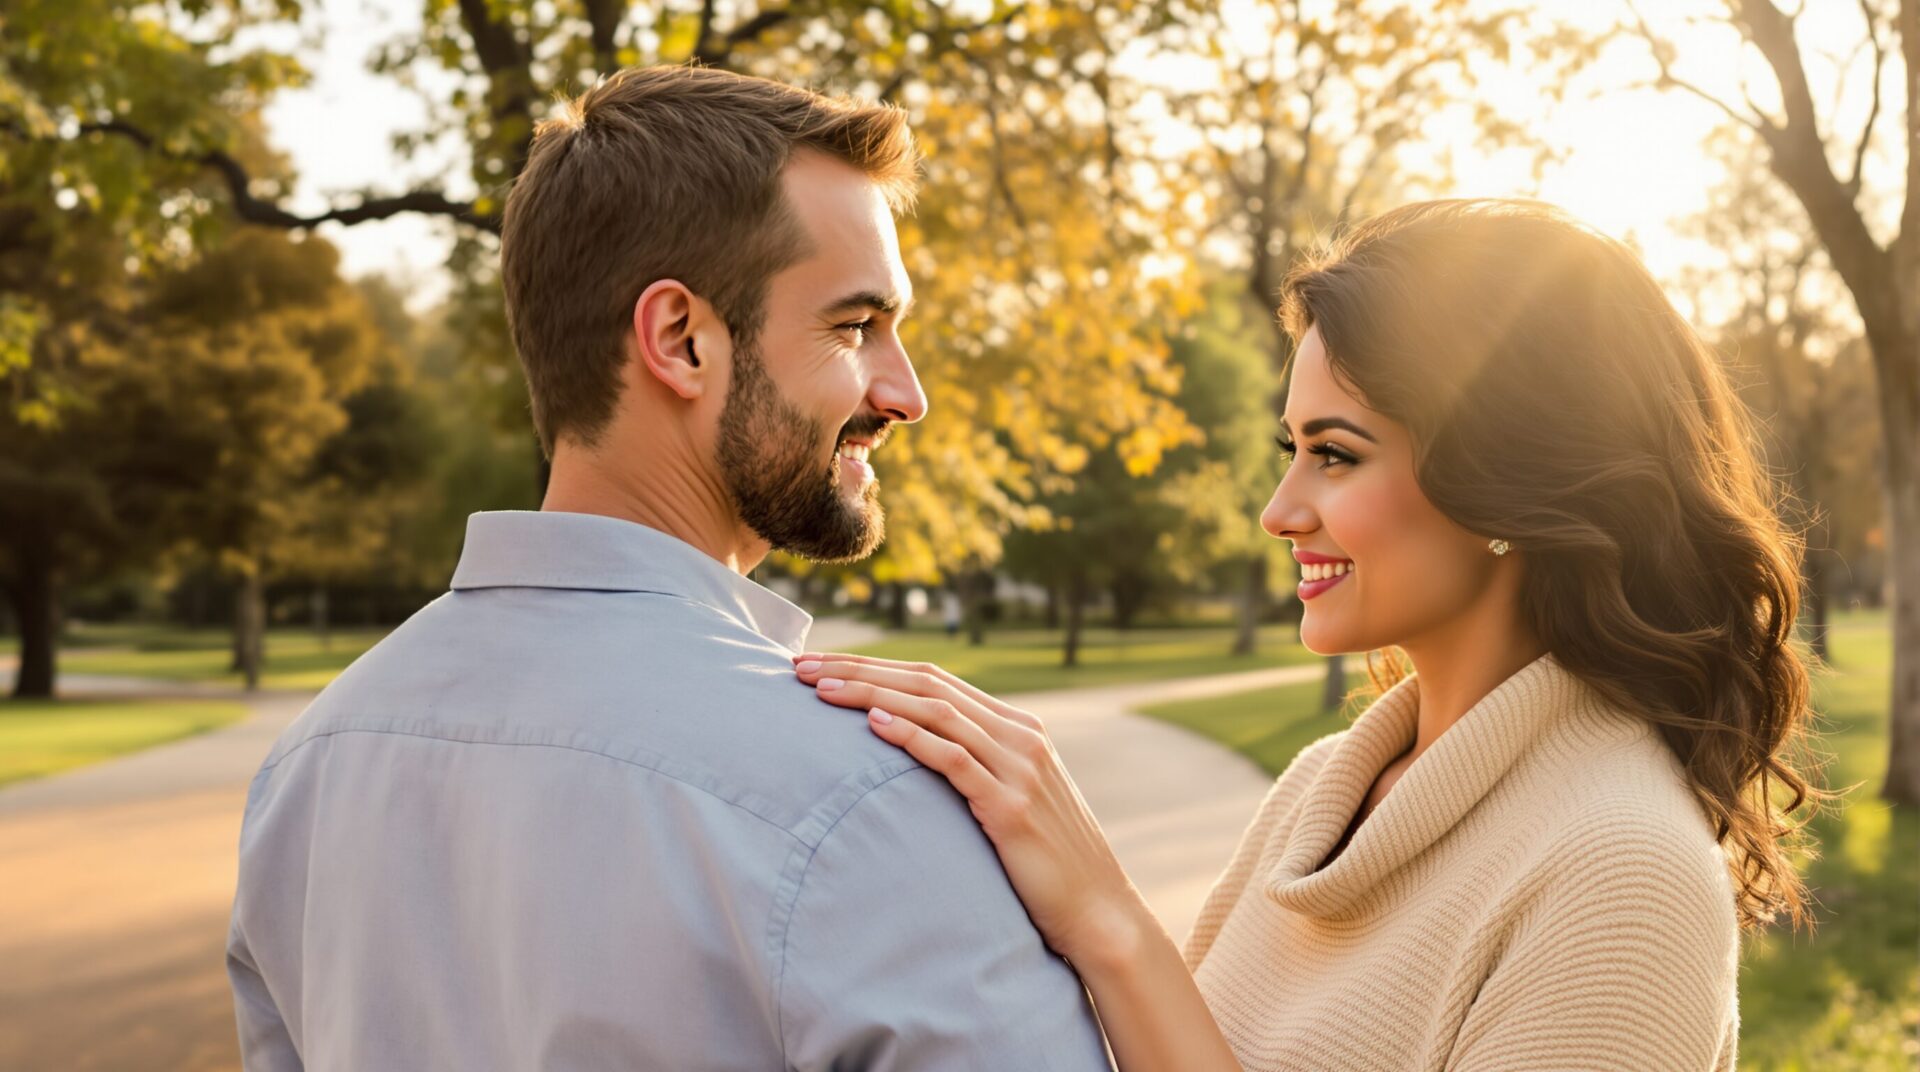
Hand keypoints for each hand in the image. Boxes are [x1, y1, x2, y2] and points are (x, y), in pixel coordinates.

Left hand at [792, 651, 1152, 966]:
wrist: (1097, 911)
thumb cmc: (1045, 863)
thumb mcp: (1012, 800)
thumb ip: (976, 769)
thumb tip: (914, 761)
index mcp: (1019, 728)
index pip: (936, 680)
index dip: (875, 667)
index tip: (823, 666)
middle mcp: (1021, 737)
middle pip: (928, 685)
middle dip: (860, 670)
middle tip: (802, 667)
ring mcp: (1019, 768)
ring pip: (935, 712)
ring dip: (871, 695)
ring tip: (820, 691)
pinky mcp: (1011, 805)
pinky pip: (953, 758)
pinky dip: (910, 738)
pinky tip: (872, 726)